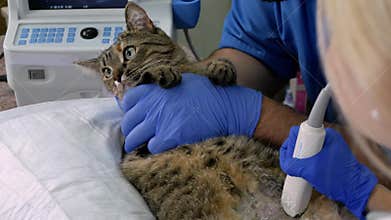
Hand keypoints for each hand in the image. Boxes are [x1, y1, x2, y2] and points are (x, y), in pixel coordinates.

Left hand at [118, 73, 261, 153]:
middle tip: (135, 136)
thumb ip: (162, 88)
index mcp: (156, 89)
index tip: (134, 117)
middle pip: (129, 122)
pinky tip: (162, 147)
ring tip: (139, 147)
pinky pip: (152, 147)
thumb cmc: (208, 94)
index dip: (129, 110)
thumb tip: (148, 96)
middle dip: (130, 131)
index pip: (128, 100)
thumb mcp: (182, 81)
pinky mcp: (170, 136)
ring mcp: (160, 121)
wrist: (227, 107)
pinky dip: (154, 149)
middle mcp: (154, 104)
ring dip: (137, 143)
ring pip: (135, 138)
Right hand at [280, 127, 377, 218]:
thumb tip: (285, 163)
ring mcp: (327, 147)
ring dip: (299, 159)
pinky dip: (305, 163)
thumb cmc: (339, 178)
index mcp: (326, 135)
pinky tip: (304, 172)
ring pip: (305, 149)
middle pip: (301, 140)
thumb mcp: (310, 170)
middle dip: (295, 152)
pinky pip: (311, 155)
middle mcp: (327, 138)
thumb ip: (293, 164)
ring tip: (300, 170)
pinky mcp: (327, 157)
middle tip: (295, 164)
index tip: (293, 155)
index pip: (300, 131)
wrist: (356, 191)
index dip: (292, 143)